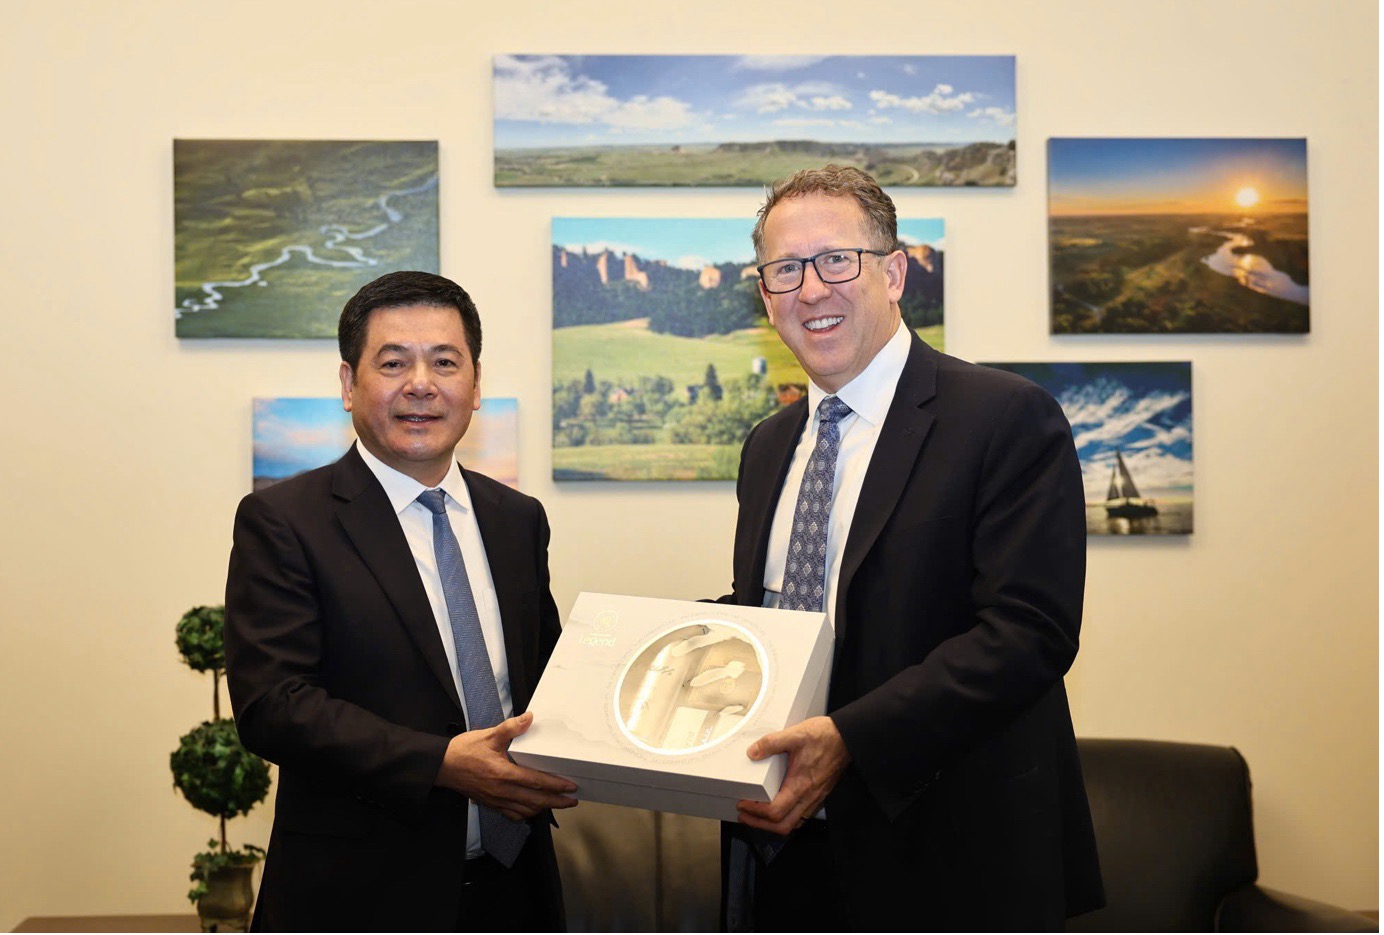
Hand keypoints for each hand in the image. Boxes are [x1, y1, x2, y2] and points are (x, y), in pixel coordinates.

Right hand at [435, 712, 578, 821]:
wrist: (442, 766)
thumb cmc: (464, 750)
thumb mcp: (488, 735)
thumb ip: (510, 728)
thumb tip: (529, 718)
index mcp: (503, 773)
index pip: (535, 781)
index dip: (555, 785)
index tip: (570, 786)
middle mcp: (501, 791)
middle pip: (535, 801)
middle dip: (556, 802)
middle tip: (572, 801)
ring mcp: (496, 800)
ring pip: (525, 810)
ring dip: (542, 809)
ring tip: (556, 804)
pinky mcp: (490, 804)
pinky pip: (511, 814)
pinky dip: (525, 814)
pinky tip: (532, 810)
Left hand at [736, 716, 850, 835]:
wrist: (847, 737)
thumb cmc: (825, 736)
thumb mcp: (795, 734)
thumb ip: (772, 742)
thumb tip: (753, 752)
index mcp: (800, 784)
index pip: (775, 811)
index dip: (756, 812)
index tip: (743, 804)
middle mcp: (808, 796)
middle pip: (783, 826)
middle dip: (760, 824)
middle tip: (745, 815)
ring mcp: (815, 798)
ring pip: (793, 824)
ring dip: (773, 824)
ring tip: (758, 815)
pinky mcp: (819, 795)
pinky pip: (801, 816)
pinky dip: (786, 818)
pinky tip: (779, 809)